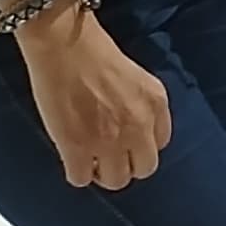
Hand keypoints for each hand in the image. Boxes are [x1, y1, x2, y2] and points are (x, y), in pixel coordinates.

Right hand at [14, 0, 169, 191]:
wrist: (66, 45)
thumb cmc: (97, 53)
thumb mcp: (138, 79)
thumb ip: (144, 107)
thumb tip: (135, 134)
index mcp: (156, 104)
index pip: (159, 144)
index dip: (140, 146)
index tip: (126, 143)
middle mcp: (139, 125)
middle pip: (144, 169)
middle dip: (127, 165)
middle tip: (108, 157)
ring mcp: (109, 140)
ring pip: (116, 180)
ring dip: (103, 174)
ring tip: (90, 160)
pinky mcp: (77, 147)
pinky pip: (81, 179)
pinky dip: (77, 174)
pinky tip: (72, 159)